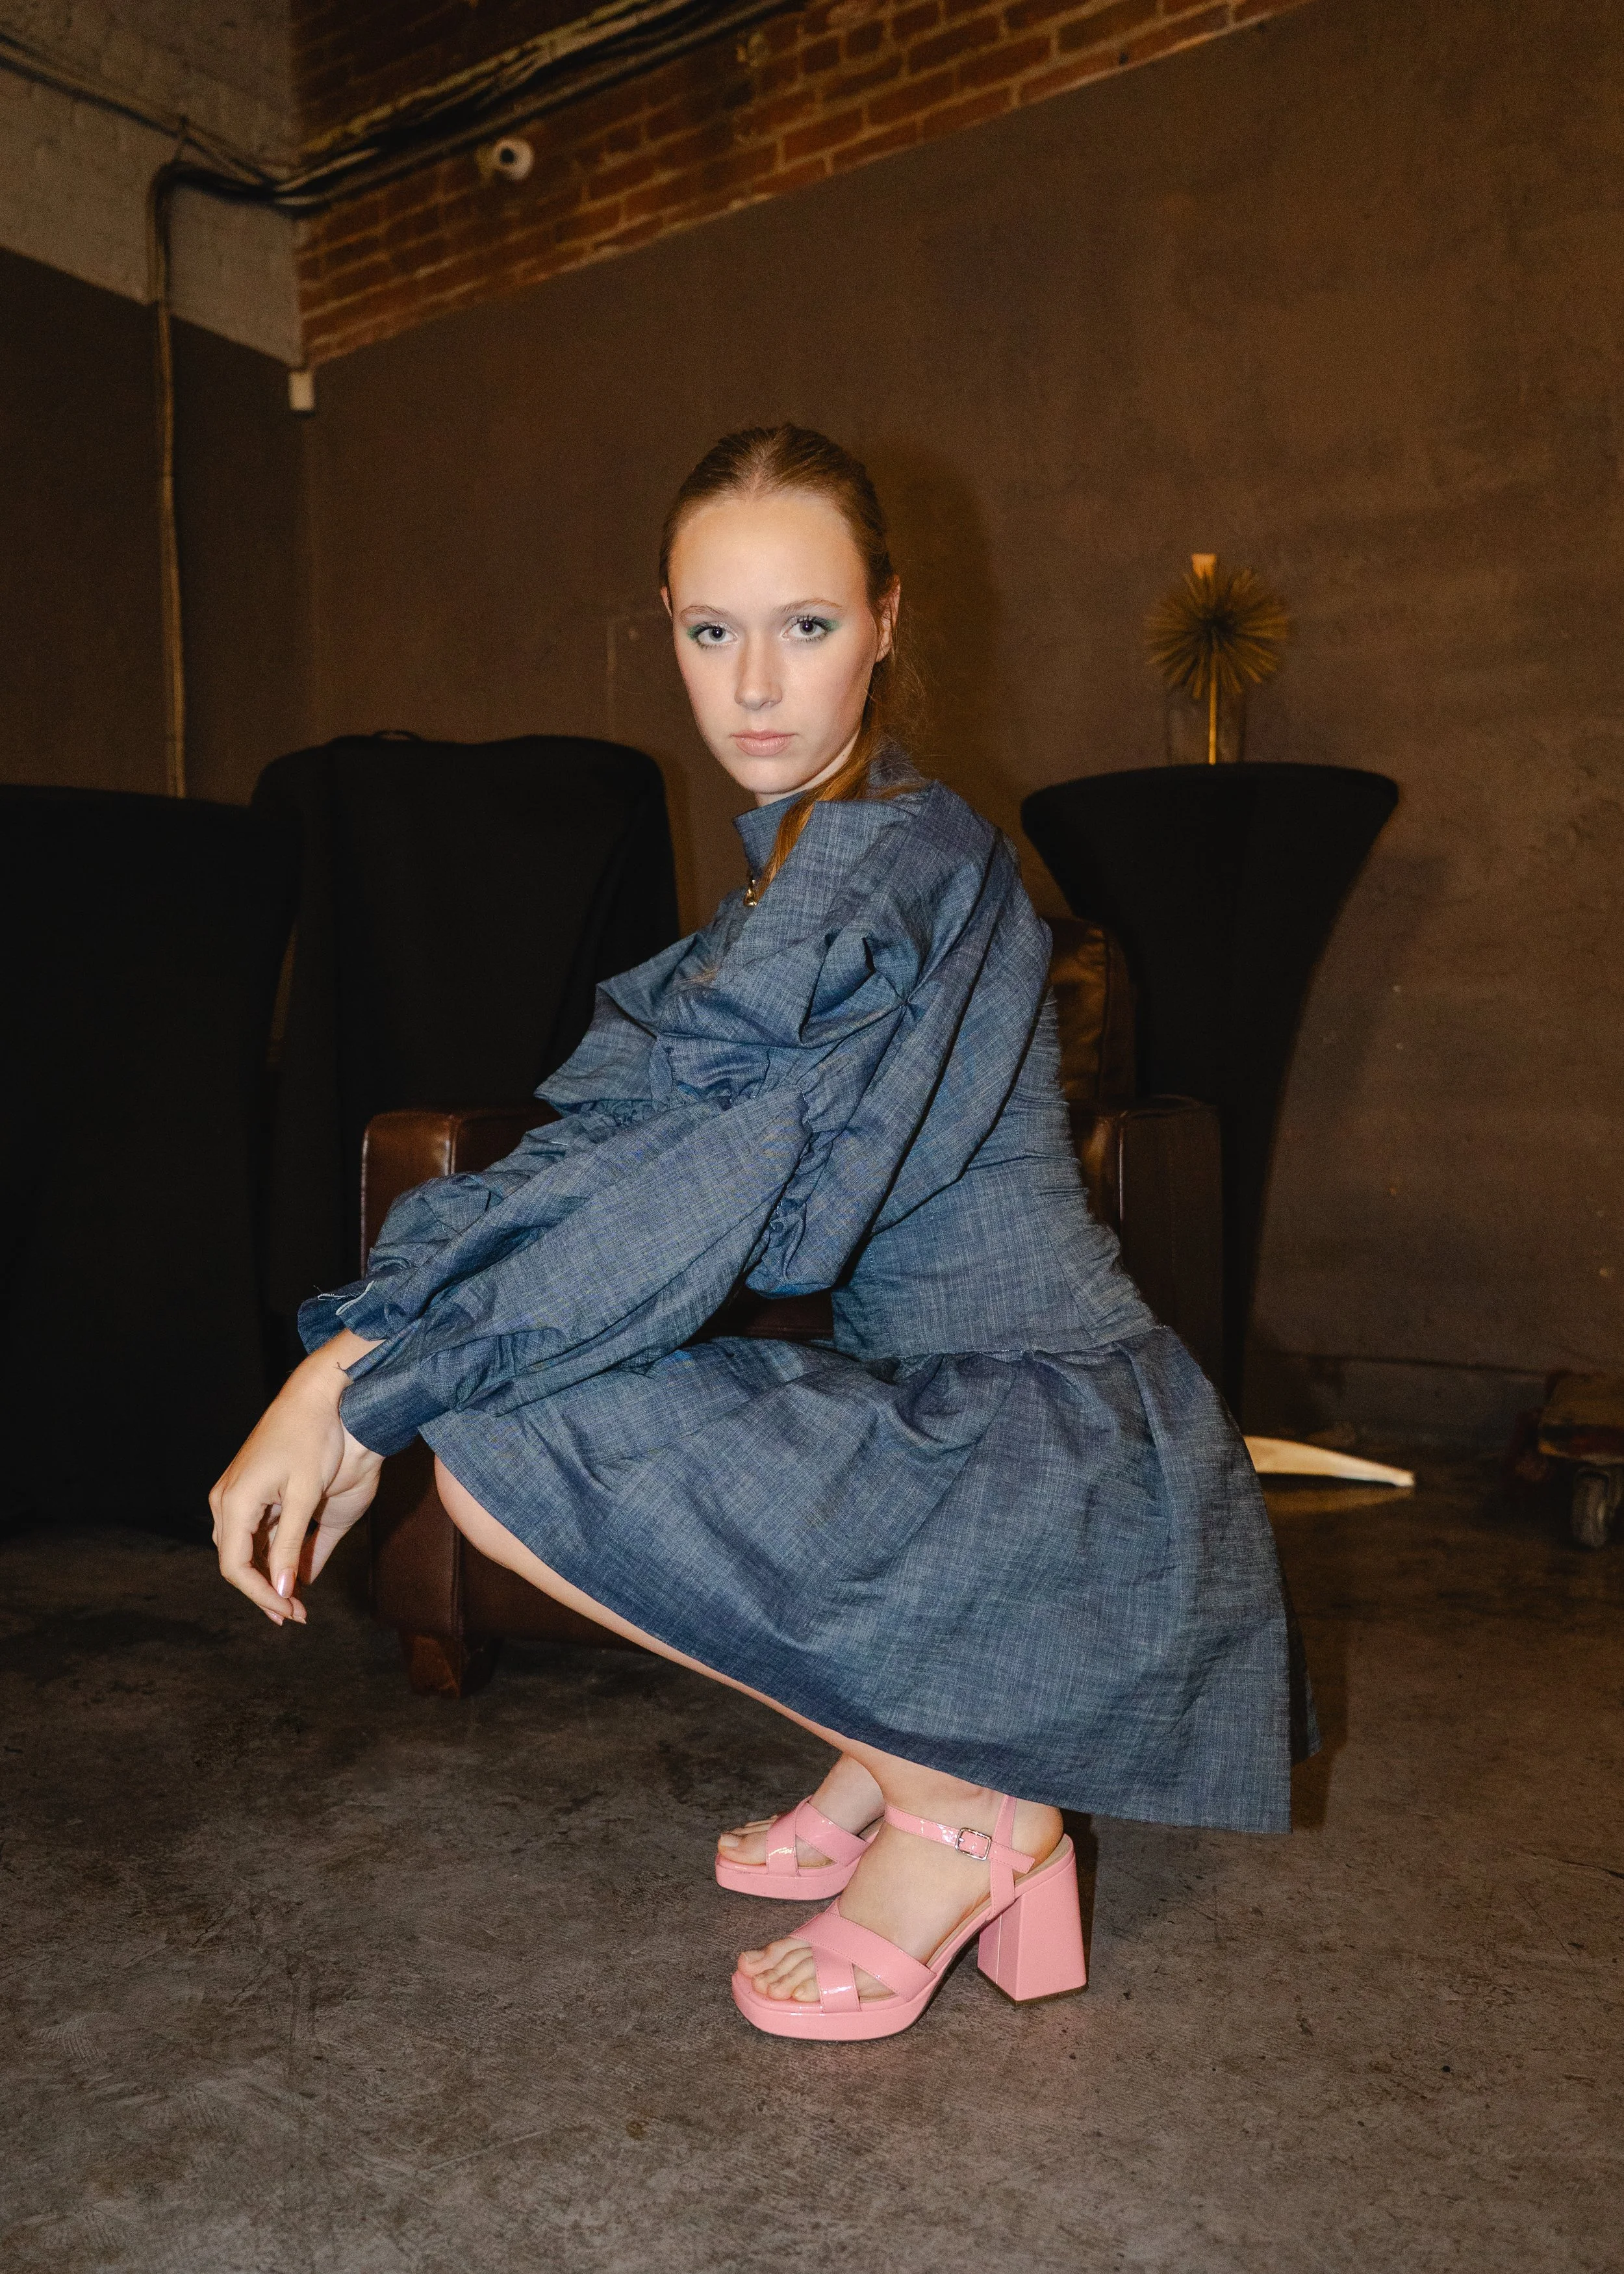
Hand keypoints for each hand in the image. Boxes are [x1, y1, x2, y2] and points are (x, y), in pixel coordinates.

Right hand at [209, 1333, 382, 1625]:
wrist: (316, 1397)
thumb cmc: (312, 1440)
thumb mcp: (305, 1496)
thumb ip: (291, 1546)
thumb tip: (285, 1591)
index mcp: (235, 1503)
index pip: (236, 1567)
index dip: (260, 1596)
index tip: (289, 1613)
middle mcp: (228, 1501)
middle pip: (237, 1562)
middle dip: (264, 1591)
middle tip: (296, 1614)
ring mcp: (237, 1494)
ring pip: (244, 1548)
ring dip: (268, 1575)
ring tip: (296, 1600)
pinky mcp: (252, 1489)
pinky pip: (256, 1531)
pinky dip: (272, 1554)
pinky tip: (294, 1571)